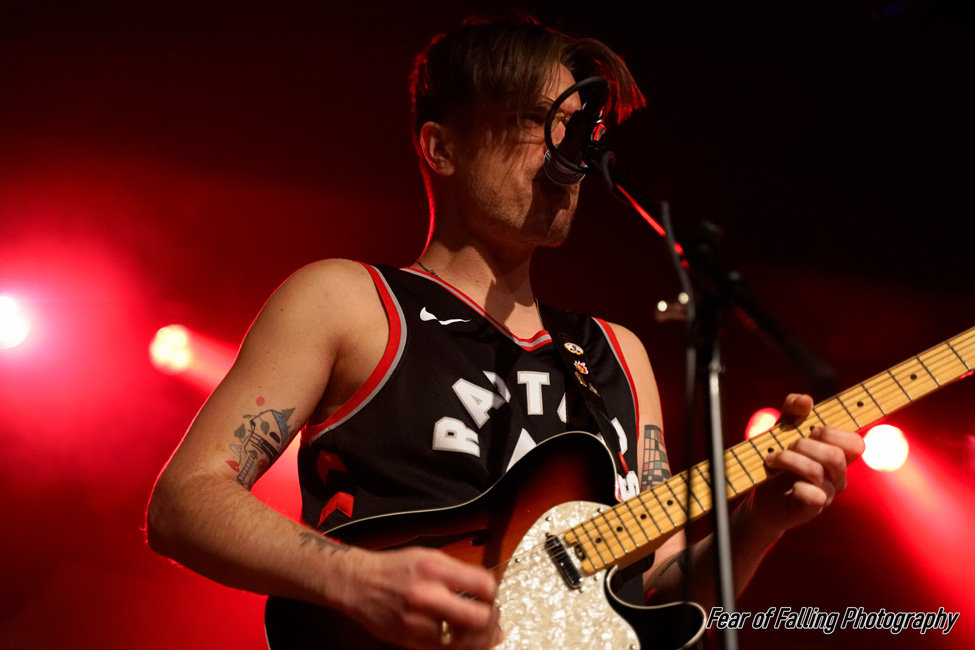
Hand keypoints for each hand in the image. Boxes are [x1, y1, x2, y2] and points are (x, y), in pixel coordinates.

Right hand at [336, 546, 503, 649]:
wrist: (359, 583)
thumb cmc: (394, 568)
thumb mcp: (429, 556)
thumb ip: (458, 572)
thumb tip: (486, 589)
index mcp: (435, 569)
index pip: (482, 585)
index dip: (494, 593)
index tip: (492, 596)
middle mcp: (427, 595)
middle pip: (477, 618)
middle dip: (491, 620)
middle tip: (493, 617)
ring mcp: (418, 621)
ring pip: (463, 641)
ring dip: (479, 639)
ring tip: (483, 633)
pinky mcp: (410, 639)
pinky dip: (459, 647)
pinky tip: (464, 641)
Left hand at [750, 394, 864, 533]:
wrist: (759, 495)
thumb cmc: (777, 461)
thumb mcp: (782, 430)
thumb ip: (793, 411)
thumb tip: (806, 400)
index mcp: (837, 456)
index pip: (856, 444)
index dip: (834, 433)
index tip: (812, 430)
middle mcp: (837, 477)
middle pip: (836, 457)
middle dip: (805, 445)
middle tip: (787, 446)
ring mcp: (827, 494)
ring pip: (817, 471)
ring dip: (789, 460)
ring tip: (772, 459)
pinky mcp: (811, 509)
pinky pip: (815, 496)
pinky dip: (797, 486)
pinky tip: (785, 484)